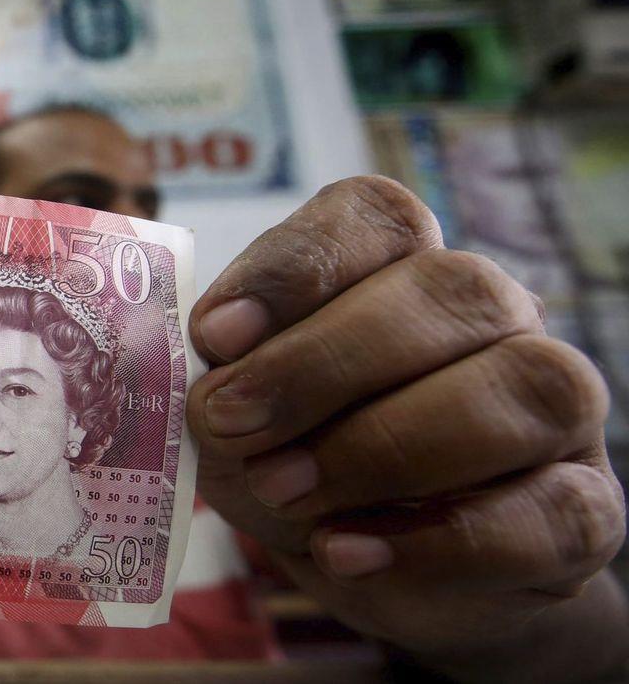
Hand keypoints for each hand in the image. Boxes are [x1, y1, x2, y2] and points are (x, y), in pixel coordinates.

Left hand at [187, 177, 625, 672]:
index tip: (213, 333)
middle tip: (231, 424)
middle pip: (448, 290)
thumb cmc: (303, 466)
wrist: (389, 577)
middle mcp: (495, 316)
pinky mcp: (586, 511)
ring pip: (518, 387)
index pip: (377, 217)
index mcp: (404, 266)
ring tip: (284, 491)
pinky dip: (439, 539)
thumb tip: (209, 390)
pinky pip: (549, 509)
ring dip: (382, 446)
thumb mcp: (241, 423)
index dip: (293, 267)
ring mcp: (556, 409)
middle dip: (321, 362)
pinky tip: (348, 551)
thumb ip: (224, 391)